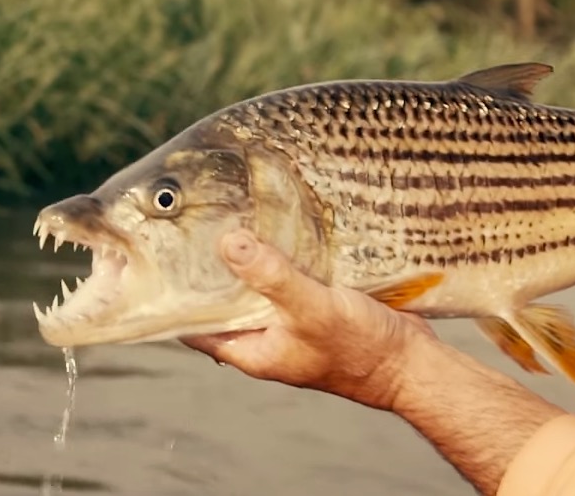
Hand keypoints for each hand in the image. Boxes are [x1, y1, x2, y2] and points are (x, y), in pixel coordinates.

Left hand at [180, 229, 435, 410]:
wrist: (411, 361)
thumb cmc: (360, 349)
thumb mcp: (310, 311)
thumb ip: (271, 278)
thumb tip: (228, 243)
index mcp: (253, 349)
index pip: (196, 325)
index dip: (178, 296)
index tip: (164, 258)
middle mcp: (268, 335)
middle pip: (229, 298)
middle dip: (216, 265)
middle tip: (200, 222)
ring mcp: (293, 319)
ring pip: (262, 283)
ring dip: (254, 255)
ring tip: (237, 213)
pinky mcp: (320, 303)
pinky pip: (293, 276)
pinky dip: (287, 254)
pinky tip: (285, 224)